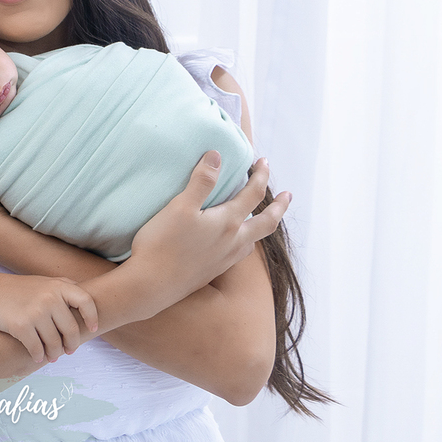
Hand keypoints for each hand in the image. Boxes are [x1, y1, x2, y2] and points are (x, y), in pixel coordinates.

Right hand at [0, 275, 98, 362]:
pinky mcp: (21, 326)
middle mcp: (49, 298)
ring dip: (55, 353)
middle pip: (71, 330)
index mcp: (58, 286)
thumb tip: (89, 304)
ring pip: (54, 343)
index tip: (93, 328)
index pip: (86, 302)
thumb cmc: (19, 289)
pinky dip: (39, 355)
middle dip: (71, 344)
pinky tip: (38, 356)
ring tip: (53, 355)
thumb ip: (65, 289)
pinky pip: (37, 348)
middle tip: (69, 350)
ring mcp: (35, 312)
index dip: (92, 317)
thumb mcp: (45, 282)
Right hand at [128, 152, 289, 303]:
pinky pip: (241, 253)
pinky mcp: (214, 271)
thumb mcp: (180, 207)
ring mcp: (226, 259)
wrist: (152, 285)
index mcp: (228, 222)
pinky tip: (236, 243)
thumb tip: (217, 156)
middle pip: (267, 222)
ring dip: (264, 226)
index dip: (261, 175)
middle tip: (289, 196)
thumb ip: (201, 181)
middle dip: (279, 207)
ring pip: (255, 240)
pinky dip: (247, 242)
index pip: (253, 194)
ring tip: (263, 218)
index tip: (264, 162)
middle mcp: (234, 242)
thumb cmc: (162, 243)